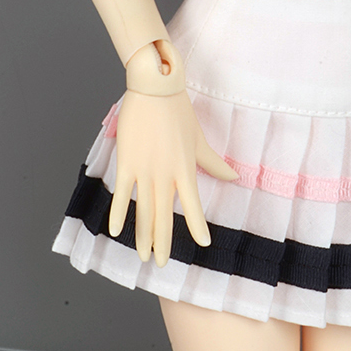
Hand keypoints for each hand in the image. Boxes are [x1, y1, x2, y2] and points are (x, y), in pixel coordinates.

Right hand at [108, 89, 238, 267]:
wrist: (154, 87)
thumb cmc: (178, 110)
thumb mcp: (199, 138)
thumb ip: (214, 162)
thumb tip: (235, 177)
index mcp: (185, 167)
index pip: (193, 203)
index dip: (197, 224)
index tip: (202, 244)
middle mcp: (166, 173)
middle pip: (164, 214)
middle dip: (163, 241)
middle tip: (162, 263)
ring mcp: (145, 169)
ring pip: (144, 210)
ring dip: (143, 235)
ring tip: (143, 255)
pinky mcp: (127, 162)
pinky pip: (122, 194)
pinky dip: (118, 213)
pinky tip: (115, 231)